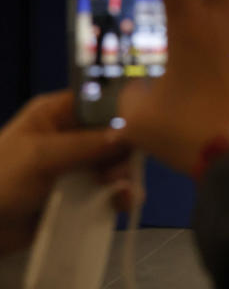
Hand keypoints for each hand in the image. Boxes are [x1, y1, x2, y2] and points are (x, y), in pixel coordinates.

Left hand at [0, 91, 128, 253]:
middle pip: (116, 133)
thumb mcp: (40, 156)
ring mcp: (79, 166)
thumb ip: (86, 144)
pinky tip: (123, 202)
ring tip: (120, 190)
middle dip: (126, 150)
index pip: (100, 100)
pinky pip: (113, 189)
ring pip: (119, 162)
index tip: (141, 127)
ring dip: (126, 175)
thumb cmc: (1, 181)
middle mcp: (73, 135)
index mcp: (57, 114)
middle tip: (122, 170)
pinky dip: (122, 195)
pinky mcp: (84, 194)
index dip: (123, 109)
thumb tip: (130, 136)